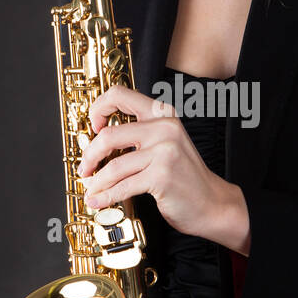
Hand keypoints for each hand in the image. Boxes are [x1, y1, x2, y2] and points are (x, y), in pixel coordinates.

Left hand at [76, 84, 249, 250]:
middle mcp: (164, 128)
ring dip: (97, 180)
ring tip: (91, 188)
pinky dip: (106, 196)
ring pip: (114, 165)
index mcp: (163, 114)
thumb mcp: (166, 144)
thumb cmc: (184, 177)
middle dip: (90, 155)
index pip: (121, 95)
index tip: (93, 126)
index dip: (99, 108)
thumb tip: (98, 140)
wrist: (211, 203)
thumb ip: (139, 134)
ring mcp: (165, 152)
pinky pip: (123, 186)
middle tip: (85, 167)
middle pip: (109, 135)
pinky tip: (98, 200)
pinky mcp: (162, 176)